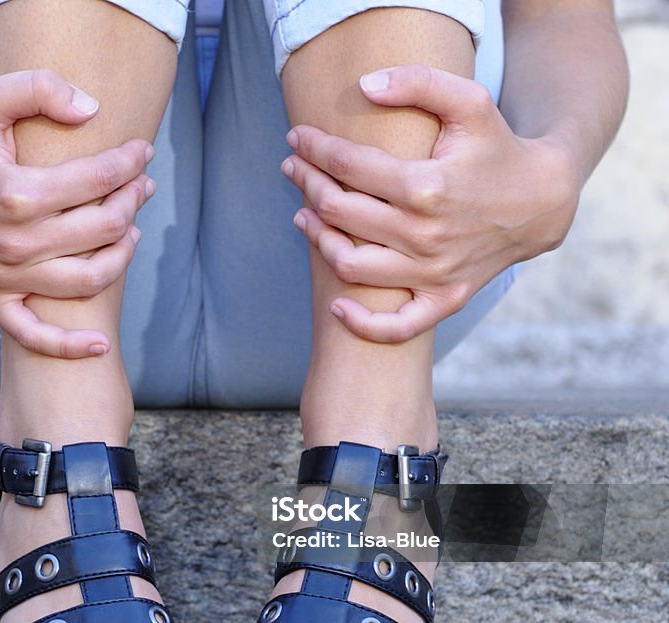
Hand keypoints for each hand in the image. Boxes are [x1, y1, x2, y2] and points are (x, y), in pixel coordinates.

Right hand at [0, 69, 155, 357]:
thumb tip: (93, 109)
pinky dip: (70, 346)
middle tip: (140, 186)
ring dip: (122, 256)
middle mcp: (16, 242)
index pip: (99, 179)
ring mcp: (4, 279)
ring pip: (87, 280)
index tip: (142, 152)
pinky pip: (36, 337)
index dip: (130, 162)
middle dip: (132, 201)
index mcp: (18, 193)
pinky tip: (100, 344)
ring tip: (130, 231)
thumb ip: (39, 88)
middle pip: (104, 228)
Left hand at [283, 64, 581, 342]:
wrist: (541, 200)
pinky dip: (363, 324)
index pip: (348, 166)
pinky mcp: (444, 298)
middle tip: (293, 169)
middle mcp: (425, 235)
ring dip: (318, 240)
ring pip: (351, 265)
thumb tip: (364, 86)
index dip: (315, 149)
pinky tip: (337, 305)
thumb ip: (418, 83)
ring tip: (302, 216)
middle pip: (340, 212)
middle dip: (308, 184)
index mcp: (426, 186)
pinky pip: (397, 326)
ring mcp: (433, 272)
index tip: (297, 138)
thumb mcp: (469, 101)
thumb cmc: (496, 147)